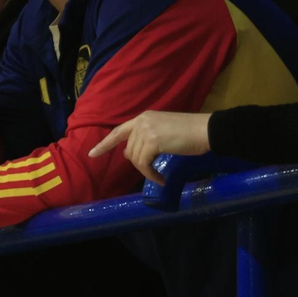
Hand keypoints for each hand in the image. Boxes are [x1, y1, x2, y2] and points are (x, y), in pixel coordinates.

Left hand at [90, 111, 211, 184]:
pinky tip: (160, 179)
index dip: (105, 144)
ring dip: (146, 171)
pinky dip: (150, 174)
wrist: (205, 130)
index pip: (119, 131)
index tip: (92, 154)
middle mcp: (142, 121)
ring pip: (136, 159)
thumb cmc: (190, 133)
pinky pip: (144, 164)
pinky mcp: (152, 142)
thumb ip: (146, 139)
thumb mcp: (163, 133)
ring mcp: (146, 131)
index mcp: (144, 118)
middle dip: (138, 164)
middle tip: (153, 171)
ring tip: (159, 175)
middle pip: (129, 150)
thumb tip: (128, 154)